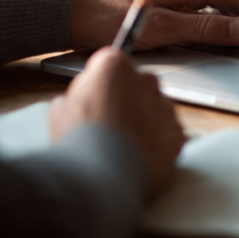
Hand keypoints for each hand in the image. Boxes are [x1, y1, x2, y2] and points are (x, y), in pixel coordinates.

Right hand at [49, 47, 185, 197]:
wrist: (103, 176)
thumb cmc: (79, 142)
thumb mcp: (60, 111)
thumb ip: (76, 98)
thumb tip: (78, 103)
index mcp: (114, 67)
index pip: (112, 61)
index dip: (102, 80)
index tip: (96, 94)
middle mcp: (146, 81)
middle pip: (138, 83)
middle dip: (127, 98)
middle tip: (109, 122)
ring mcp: (165, 107)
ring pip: (156, 108)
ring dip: (144, 120)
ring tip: (123, 145)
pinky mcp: (178, 133)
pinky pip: (168, 132)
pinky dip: (158, 142)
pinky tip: (139, 157)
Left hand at [69, 0, 238, 49]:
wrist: (72, 16)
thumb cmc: (111, 20)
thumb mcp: (163, 28)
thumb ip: (204, 28)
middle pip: (226, 0)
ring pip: (211, 6)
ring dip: (231, 20)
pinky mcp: (160, 3)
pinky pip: (196, 11)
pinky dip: (212, 22)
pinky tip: (211, 35)